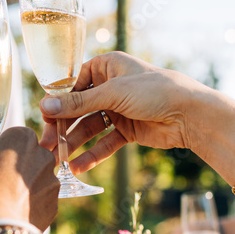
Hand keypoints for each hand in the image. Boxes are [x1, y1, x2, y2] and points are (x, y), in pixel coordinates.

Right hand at [0, 127, 58, 230]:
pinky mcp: (54, 207)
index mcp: (21, 137)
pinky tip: (12, 217)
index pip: (13, 138)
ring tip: (2, 205)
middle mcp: (43, 156)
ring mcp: (52, 182)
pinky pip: (40, 204)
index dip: (0, 152)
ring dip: (24, 190)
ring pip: (37, 182)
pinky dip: (29, 209)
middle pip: (29, 159)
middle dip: (16, 169)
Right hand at [37, 52, 203, 172]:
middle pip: (78, 108)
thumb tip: (45, 106)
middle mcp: (110, 86)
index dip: (57, 102)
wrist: (190, 114)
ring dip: (74, 144)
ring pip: (89, 127)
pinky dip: (92, 154)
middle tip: (48, 146)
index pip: (73, 84)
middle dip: (62, 128)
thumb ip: (78, 103)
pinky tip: (79, 167)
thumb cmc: (155, 91)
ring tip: (59, 161)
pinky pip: (104, 142)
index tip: (44, 119)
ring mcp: (118, 109)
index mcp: (106, 66)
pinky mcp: (127, 130)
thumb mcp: (114, 93)